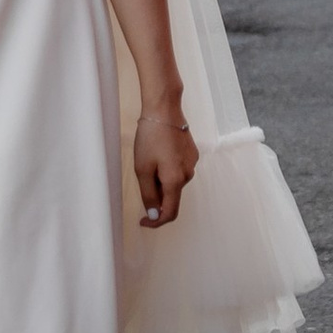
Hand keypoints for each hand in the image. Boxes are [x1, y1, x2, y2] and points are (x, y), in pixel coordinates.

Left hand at [133, 99, 196, 229]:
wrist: (164, 110)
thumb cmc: (151, 137)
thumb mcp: (143, 169)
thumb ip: (149, 195)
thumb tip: (154, 215)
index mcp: (176, 181)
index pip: (170, 213)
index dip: (156, 222)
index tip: (144, 222)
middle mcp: (188, 175)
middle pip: (172, 197)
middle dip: (156, 196)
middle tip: (141, 177)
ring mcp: (192, 164)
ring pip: (175, 182)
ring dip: (161, 181)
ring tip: (149, 160)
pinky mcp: (192, 154)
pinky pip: (179, 170)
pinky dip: (168, 170)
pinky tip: (159, 153)